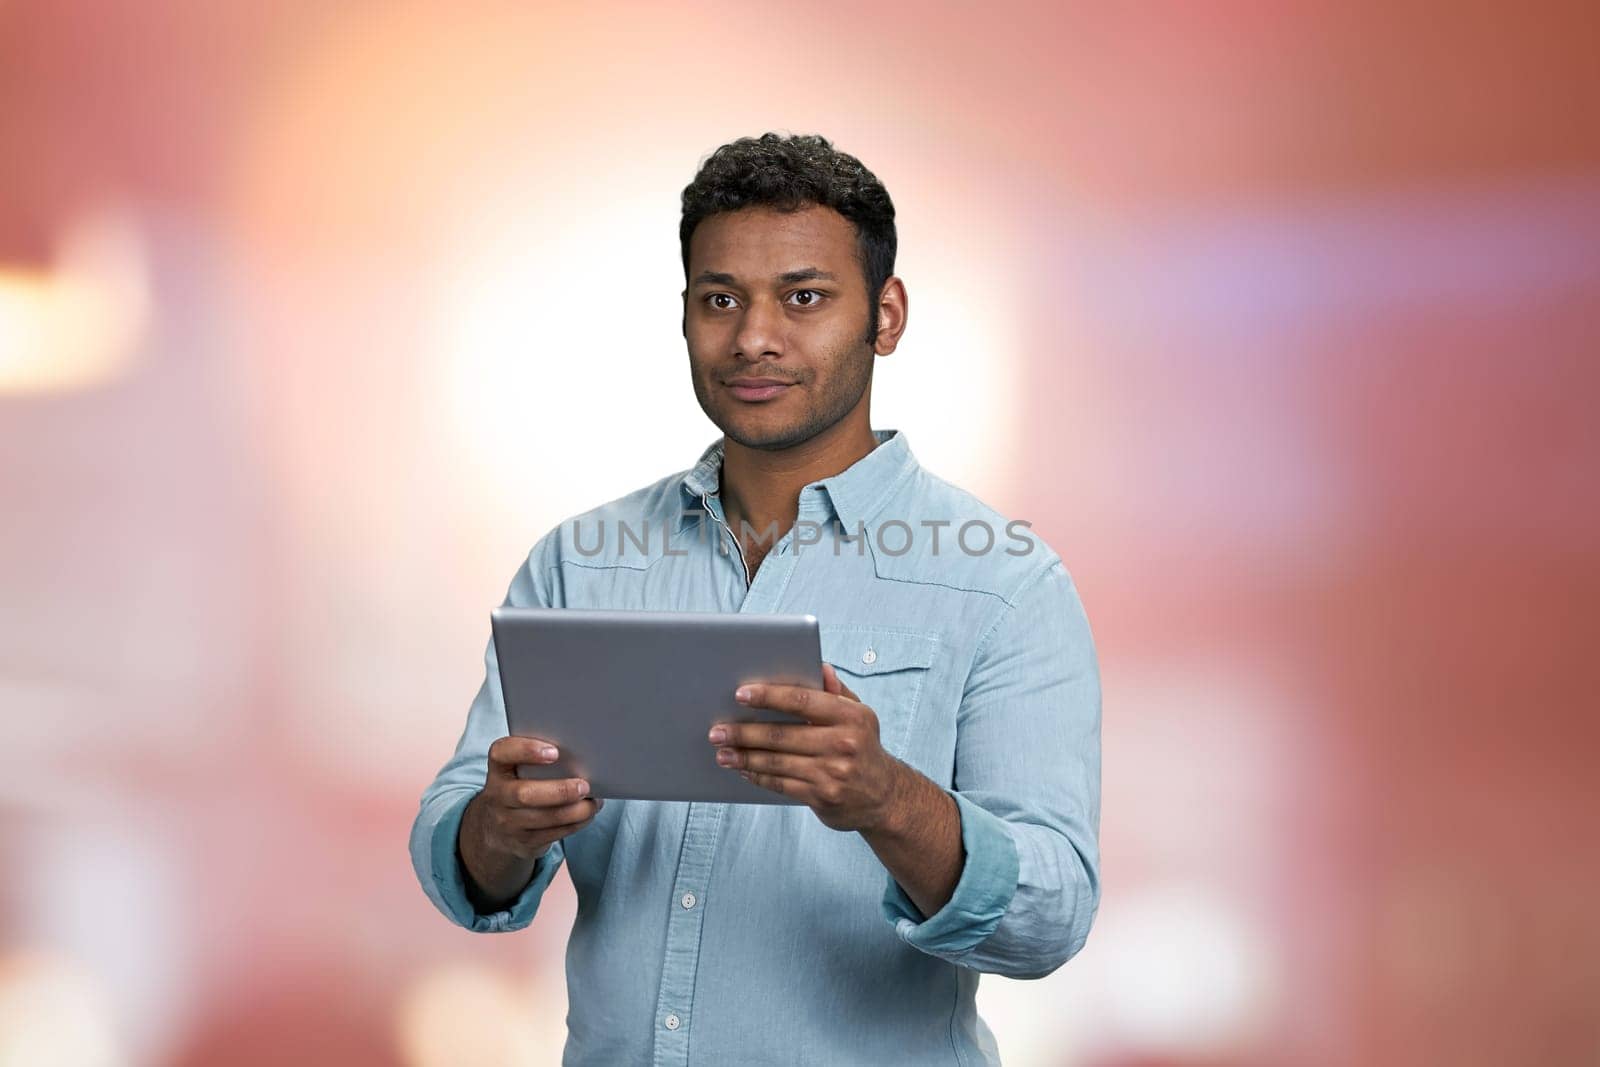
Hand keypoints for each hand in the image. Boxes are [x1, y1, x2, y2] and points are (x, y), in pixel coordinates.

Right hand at [465, 736, 602, 862]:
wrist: (496, 829)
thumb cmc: (520, 786)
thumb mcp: (518, 770)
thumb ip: (539, 760)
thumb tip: (581, 756)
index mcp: (499, 768)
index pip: (502, 753)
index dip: (527, 750)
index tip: (555, 752)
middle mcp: (498, 795)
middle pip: (524, 794)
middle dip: (560, 791)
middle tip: (584, 786)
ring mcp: (508, 822)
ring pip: (544, 818)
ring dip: (575, 811)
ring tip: (593, 802)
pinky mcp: (523, 842)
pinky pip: (553, 834)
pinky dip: (575, 824)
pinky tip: (587, 815)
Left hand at [709, 663, 907, 832]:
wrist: (885, 797)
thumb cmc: (863, 747)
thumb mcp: (860, 716)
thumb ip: (837, 692)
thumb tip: (820, 667)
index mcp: (852, 716)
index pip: (804, 700)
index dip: (769, 696)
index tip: (740, 694)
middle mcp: (844, 744)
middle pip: (783, 735)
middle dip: (744, 732)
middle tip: (717, 730)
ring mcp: (833, 773)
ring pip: (777, 762)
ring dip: (744, 757)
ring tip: (721, 752)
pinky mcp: (823, 797)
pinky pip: (782, 784)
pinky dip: (758, 776)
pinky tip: (742, 769)